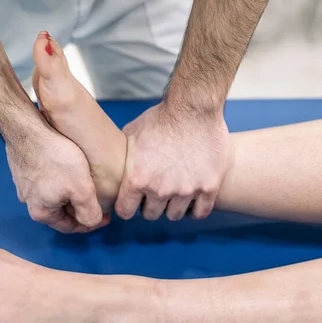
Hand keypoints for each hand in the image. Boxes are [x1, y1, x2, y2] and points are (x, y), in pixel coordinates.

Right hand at [5, 120, 107, 232]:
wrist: (28, 128)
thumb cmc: (56, 159)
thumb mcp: (81, 189)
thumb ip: (89, 211)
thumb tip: (93, 222)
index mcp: (42, 213)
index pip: (71, 227)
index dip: (91, 223)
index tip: (106, 216)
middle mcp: (29, 202)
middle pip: (61, 212)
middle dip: (79, 208)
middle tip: (98, 200)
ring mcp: (24, 185)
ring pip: (53, 195)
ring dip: (69, 193)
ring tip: (85, 183)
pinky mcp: (23, 169)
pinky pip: (46, 180)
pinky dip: (60, 179)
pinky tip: (68, 168)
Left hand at [115, 102, 229, 220]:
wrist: (194, 107)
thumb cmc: (161, 118)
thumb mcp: (131, 136)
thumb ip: (123, 158)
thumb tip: (112, 167)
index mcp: (138, 179)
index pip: (125, 211)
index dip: (128, 205)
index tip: (133, 200)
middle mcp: (161, 189)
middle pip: (150, 214)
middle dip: (150, 204)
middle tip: (155, 192)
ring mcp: (186, 190)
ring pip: (174, 215)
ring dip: (171, 206)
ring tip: (173, 192)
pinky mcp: (209, 187)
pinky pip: (199, 213)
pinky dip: (194, 208)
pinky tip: (191, 198)